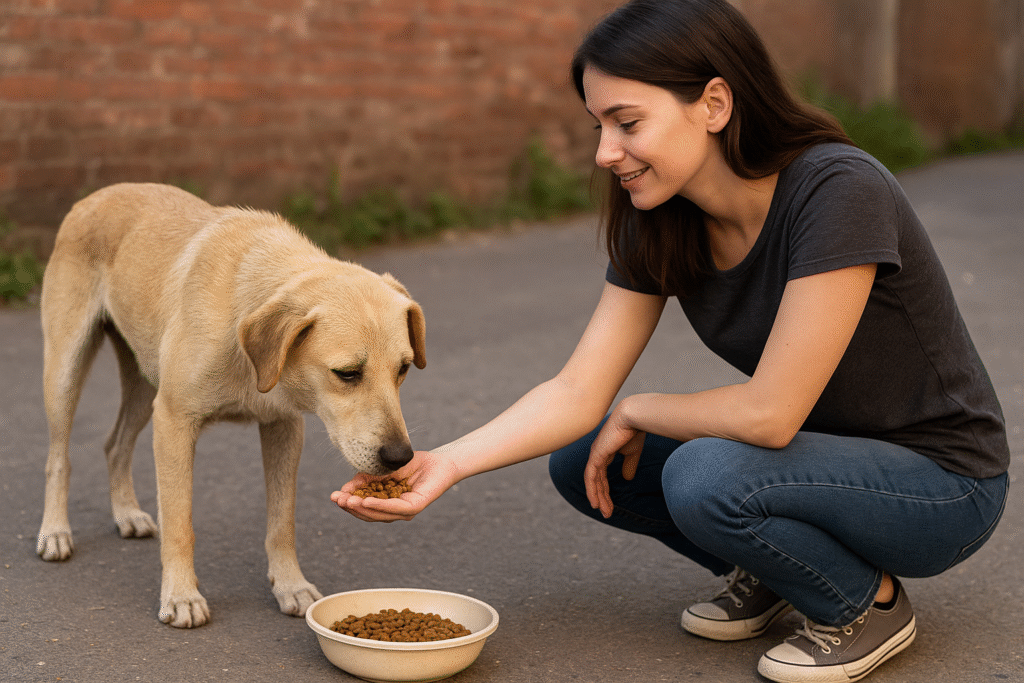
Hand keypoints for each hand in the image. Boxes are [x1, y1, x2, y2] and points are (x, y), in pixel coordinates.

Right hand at [330, 450, 458, 521]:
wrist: (439, 460)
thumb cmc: (412, 464)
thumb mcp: (381, 470)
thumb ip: (364, 479)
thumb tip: (344, 489)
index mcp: (388, 504)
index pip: (365, 508)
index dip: (349, 504)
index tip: (333, 497)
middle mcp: (396, 511)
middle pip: (370, 514)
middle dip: (352, 508)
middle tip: (337, 500)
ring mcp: (406, 511)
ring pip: (380, 514)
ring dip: (362, 508)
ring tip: (348, 501)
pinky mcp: (416, 506)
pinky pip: (395, 508)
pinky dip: (379, 505)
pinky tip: (366, 501)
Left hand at [584, 405, 645, 518]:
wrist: (633, 417)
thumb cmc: (634, 430)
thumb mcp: (632, 452)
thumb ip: (629, 465)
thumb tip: (627, 478)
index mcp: (604, 452)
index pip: (602, 475)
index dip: (605, 490)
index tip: (611, 505)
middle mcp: (597, 454)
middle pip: (596, 481)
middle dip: (602, 497)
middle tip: (607, 513)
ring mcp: (595, 454)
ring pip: (593, 481)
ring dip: (598, 497)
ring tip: (603, 511)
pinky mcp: (596, 455)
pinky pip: (591, 477)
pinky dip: (592, 490)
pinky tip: (595, 502)